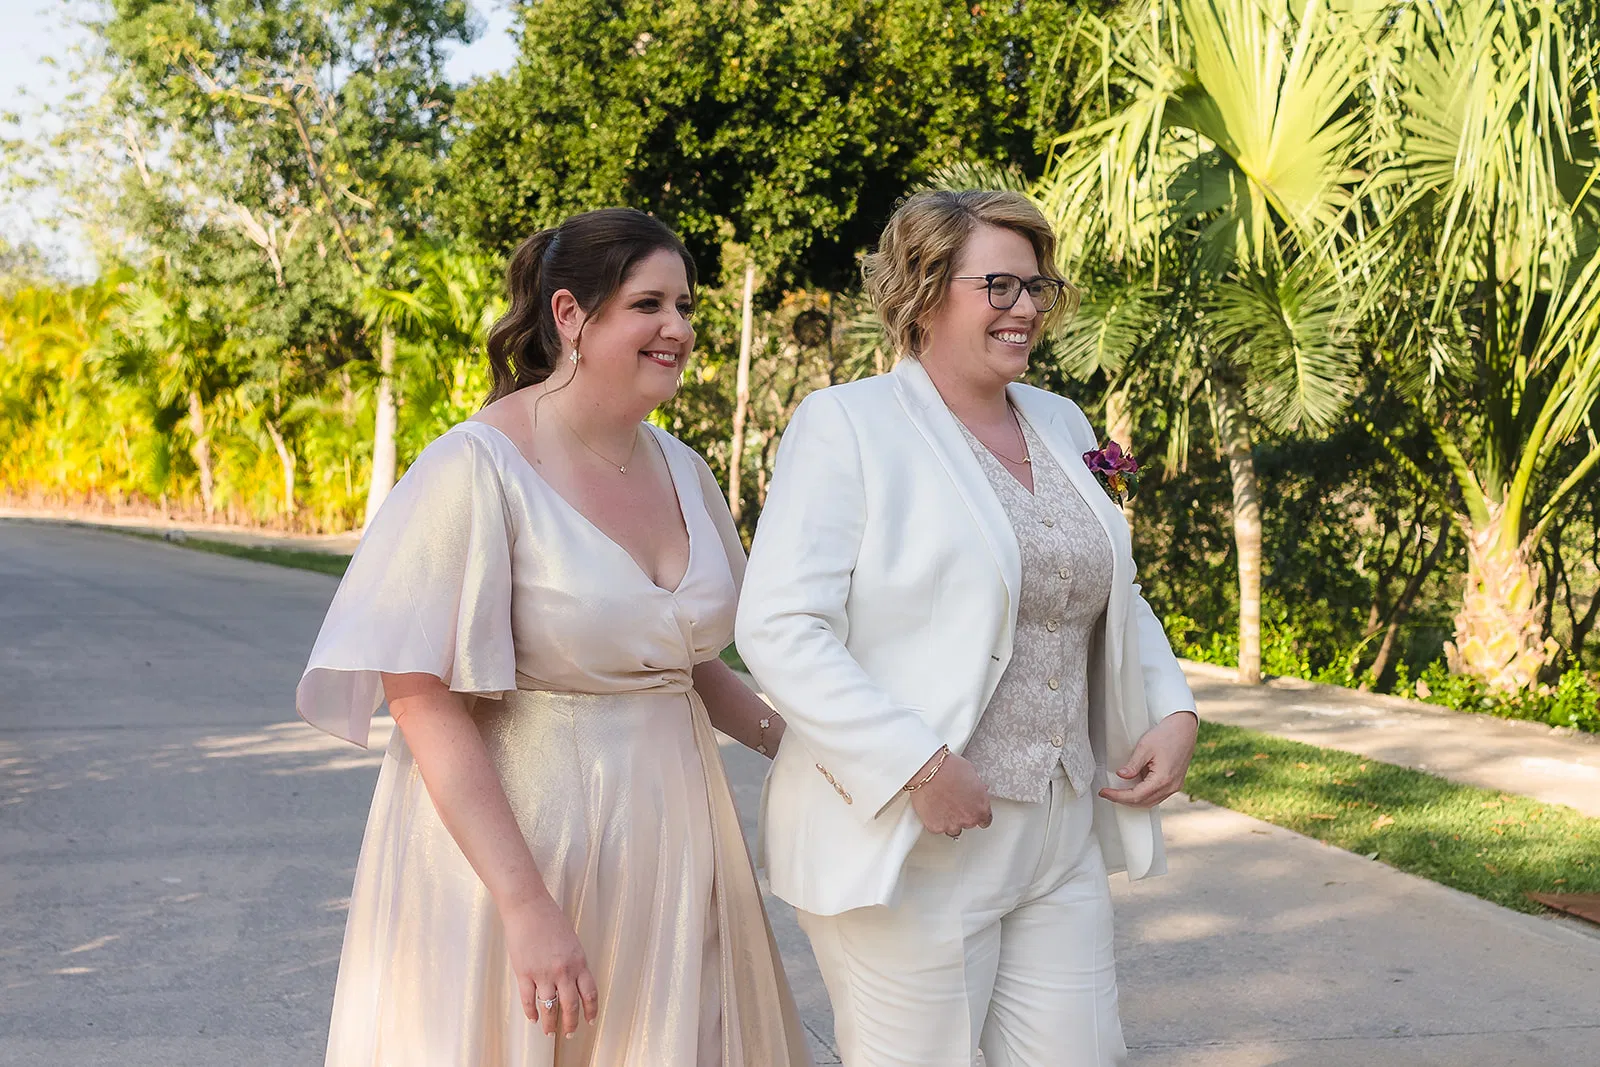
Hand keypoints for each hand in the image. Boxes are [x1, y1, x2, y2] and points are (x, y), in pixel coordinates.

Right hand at [500, 891, 599, 1036]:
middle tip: (570, 1034)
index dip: (591, 1010)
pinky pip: (529, 1000)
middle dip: (571, 1024)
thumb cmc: (550, 919)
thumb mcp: (571, 942)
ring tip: (550, 1033)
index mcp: (579, 962)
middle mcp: (564, 971)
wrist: (528, 907)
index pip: (590, 994)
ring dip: (551, 1024)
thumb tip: (574, 983)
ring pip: (550, 1008)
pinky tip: (533, 1018)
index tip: (590, 1021)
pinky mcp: (524, 973)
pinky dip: (531, 1013)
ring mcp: (543, 973)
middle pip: (571, 1006)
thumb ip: (574, 963)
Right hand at [907, 749, 991, 836]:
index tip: (973, 811)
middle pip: (969, 823)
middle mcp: (969, 819)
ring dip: (949, 820)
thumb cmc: (949, 769)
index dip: (978, 814)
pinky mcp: (936, 827)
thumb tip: (975, 789)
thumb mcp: (971, 773)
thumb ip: (977, 788)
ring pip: (953, 829)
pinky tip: (933, 808)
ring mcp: (952, 825)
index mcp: (981, 807)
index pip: (985, 820)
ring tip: (942, 805)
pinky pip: (937, 827)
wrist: (929, 771)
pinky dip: (935, 820)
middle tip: (954, 802)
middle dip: (962, 814)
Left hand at [1099, 711, 1198, 808]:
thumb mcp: (1145, 747)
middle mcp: (1170, 787)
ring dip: (1133, 800)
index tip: (1104, 792)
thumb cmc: (1166, 734)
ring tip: (1117, 793)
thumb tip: (1121, 776)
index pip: (1136, 796)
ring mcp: (1175, 786)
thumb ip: (1133, 764)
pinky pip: (1157, 796)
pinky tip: (1133, 789)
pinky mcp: (1175, 783)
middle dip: (1123, 800)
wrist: (1184, 728)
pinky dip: (1144, 796)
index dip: (1117, 796)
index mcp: (1163, 779)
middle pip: (1143, 802)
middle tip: (1107, 793)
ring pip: (1151, 802)